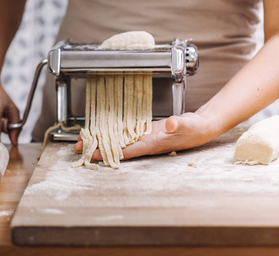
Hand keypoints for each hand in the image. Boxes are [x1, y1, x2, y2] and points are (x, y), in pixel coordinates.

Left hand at [73, 112, 213, 159]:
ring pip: (119, 142)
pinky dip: (114, 133)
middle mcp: (145, 144)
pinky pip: (126, 134)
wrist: (201, 128)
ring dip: (102, 141)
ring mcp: (145, 138)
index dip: (107, 153)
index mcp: (152, 144)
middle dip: (97, 148)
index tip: (90, 154)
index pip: (125, 151)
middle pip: (117, 148)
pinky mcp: (147, 132)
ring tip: (85, 140)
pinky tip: (104, 132)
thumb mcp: (187, 124)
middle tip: (77, 147)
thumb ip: (177, 124)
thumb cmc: (195, 129)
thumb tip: (168, 124)